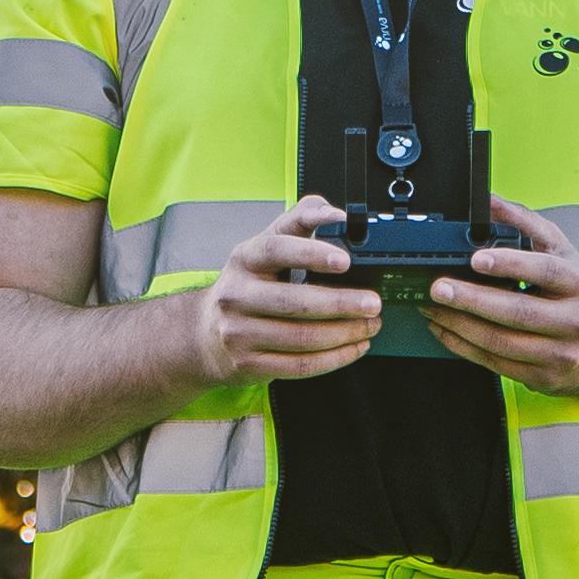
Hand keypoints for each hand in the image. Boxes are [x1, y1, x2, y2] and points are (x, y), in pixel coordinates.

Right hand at [191, 194, 381, 385]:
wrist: (206, 334)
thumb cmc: (247, 285)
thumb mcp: (264, 246)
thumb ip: (298, 221)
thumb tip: (335, 212)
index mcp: (244, 259)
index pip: (276, 250)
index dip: (311, 254)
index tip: (345, 260)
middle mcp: (236, 295)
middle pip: (295, 302)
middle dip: (342, 304)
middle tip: (373, 303)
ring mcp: (239, 333)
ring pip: (301, 338)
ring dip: (345, 334)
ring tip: (370, 325)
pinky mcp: (248, 365)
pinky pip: (299, 366)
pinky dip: (334, 358)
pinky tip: (354, 347)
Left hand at [422, 197, 578, 397]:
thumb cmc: (577, 292)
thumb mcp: (561, 251)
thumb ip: (525, 223)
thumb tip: (490, 202)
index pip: (545, 271)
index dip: (510, 264)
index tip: (476, 258)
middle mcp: (574, 320)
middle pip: (519, 312)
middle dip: (472, 299)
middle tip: (439, 287)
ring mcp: (560, 354)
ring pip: (502, 342)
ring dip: (460, 325)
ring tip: (433, 308)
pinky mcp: (543, 377)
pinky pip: (496, 363)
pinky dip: (464, 346)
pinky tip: (445, 330)